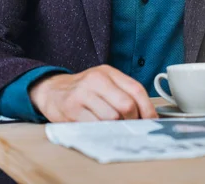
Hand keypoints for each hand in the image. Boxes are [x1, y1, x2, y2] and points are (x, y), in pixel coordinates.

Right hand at [29, 64, 157, 121]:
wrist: (52, 90)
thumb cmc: (84, 89)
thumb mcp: (104, 82)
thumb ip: (123, 93)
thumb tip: (146, 116)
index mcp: (108, 72)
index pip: (136, 89)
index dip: (147, 108)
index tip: (152, 121)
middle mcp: (96, 79)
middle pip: (126, 105)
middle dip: (132, 121)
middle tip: (131, 126)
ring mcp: (83, 94)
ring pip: (112, 118)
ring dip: (116, 128)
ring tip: (113, 127)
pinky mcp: (72, 110)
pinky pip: (95, 126)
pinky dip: (102, 132)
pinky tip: (99, 129)